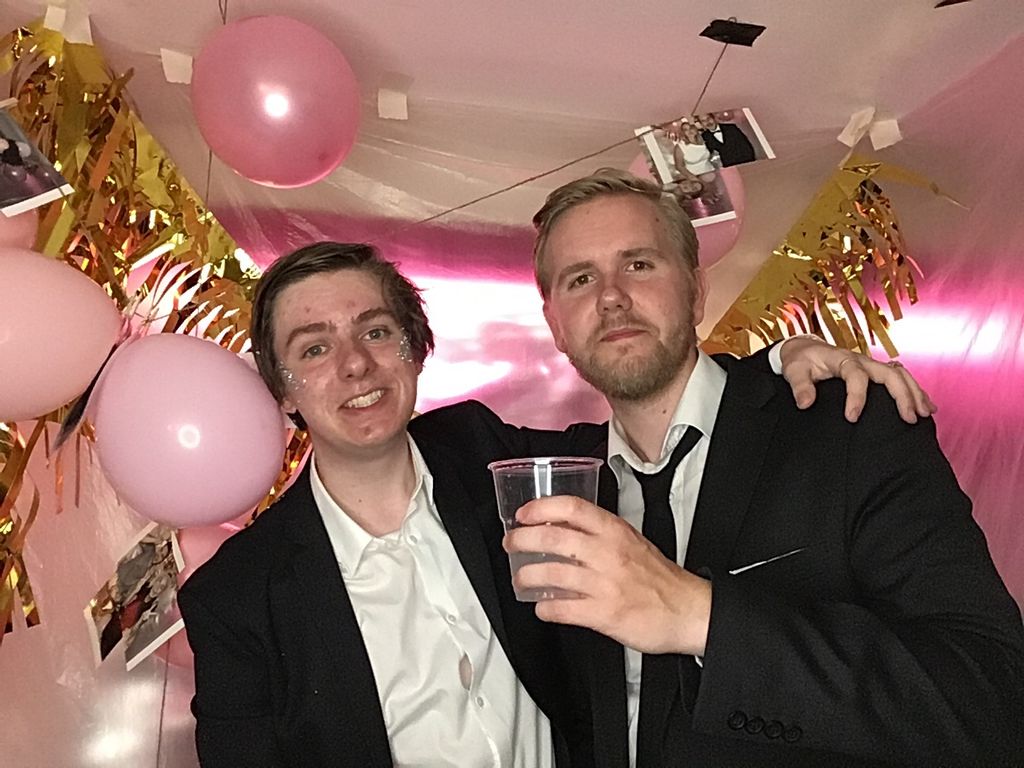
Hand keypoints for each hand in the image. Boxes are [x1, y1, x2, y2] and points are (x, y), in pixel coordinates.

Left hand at [503, 495, 711, 654]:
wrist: (688, 610)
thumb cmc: (659, 577)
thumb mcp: (632, 541)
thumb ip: (600, 533)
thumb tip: (562, 526)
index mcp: (615, 532)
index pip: (572, 507)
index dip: (541, 508)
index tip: (524, 514)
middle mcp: (608, 553)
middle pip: (554, 537)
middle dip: (523, 539)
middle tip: (512, 543)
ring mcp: (605, 584)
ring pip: (552, 573)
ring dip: (527, 576)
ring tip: (521, 579)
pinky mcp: (604, 614)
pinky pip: (563, 609)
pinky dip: (546, 608)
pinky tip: (542, 607)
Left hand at [780, 337, 936, 422]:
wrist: (804, 349)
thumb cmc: (800, 360)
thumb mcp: (793, 371)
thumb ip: (799, 386)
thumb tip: (805, 404)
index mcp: (842, 359)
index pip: (855, 375)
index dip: (856, 397)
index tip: (852, 418)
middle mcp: (861, 360)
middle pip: (890, 374)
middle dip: (902, 395)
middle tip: (909, 419)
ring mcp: (871, 365)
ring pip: (900, 375)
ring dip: (914, 393)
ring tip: (925, 414)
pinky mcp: (875, 372)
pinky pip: (900, 378)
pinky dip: (914, 391)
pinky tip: (925, 406)